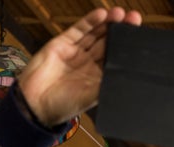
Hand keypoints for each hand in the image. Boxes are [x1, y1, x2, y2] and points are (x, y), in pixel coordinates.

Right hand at [18, 7, 141, 125]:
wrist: (35, 104)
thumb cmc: (64, 105)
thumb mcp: (93, 95)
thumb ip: (108, 80)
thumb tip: (127, 73)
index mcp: (98, 77)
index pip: (115, 57)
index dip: (126, 46)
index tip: (138, 36)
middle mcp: (88, 63)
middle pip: (107, 42)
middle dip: (120, 30)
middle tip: (134, 18)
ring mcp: (75, 52)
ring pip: (95, 33)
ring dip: (108, 23)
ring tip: (120, 13)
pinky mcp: (62, 43)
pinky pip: (79, 30)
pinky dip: (90, 21)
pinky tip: (101, 14)